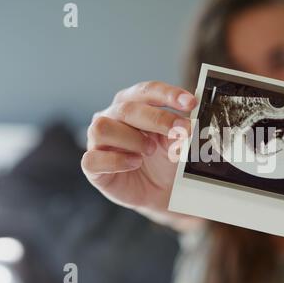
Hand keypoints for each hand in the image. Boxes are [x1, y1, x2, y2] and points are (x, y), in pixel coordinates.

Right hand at [81, 81, 202, 230]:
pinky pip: (94, 158)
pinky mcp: (92, 165)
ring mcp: (98, 141)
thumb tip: (188, 125)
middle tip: (182, 130)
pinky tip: (135, 163)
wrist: (159, 192)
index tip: (191, 103)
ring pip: (103, 127)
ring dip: (133, 139)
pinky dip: (118, 161)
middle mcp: (112, 117)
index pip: (147, 91)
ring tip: (150, 150)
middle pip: (127, 108)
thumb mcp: (175, 143)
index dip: (168, 94)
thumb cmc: (164, 160)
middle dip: (158, 119)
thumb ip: (179, 131)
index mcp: (133, 104)